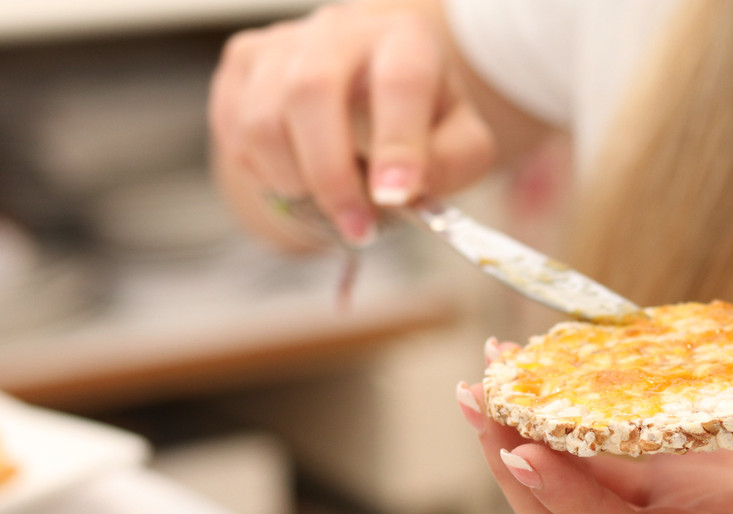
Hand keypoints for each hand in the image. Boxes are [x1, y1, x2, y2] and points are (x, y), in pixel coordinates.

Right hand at [209, 1, 494, 244]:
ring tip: (330, 203)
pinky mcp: (242, 64)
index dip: (397, 142)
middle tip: (357, 228)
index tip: (396, 196)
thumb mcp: (462, 143)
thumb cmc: (420, 122)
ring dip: (295, 181)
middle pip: (311, 91)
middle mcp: (340, 29)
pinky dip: (264, 173)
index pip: (400, 80)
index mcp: (405, 39)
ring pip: (264, 119)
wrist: (368, 92)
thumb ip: (453, 162)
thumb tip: (410, 188)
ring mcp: (283, 43)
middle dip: (331, 176)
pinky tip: (298, 178)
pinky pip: (235, 130)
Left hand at [456, 364, 732, 513]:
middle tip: (477, 394)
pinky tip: (557, 360)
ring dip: (527, 435)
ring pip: (580, 482)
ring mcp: (682, 499)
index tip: (520, 448)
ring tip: (494, 369)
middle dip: (515, 464)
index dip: (569, 501)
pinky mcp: (686, 465)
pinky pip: (609, 446)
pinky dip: (572, 411)